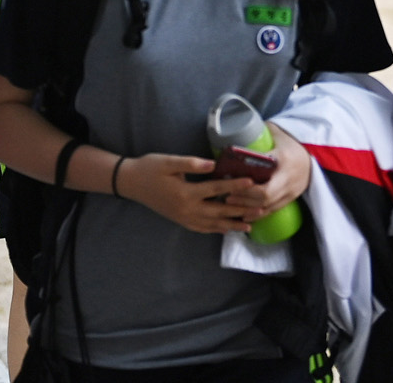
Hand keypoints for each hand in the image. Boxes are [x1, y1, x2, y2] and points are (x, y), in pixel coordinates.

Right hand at [115, 154, 258, 234]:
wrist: (131, 183)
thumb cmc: (149, 168)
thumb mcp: (168, 162)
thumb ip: (191, 164)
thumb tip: (212, 164)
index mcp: (186, 193)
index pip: (216, 190)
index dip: (235, 186)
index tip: (252, 182)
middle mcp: (187, 209)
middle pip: (220, 211)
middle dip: (241, 210)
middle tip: (261, 210)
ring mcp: (184, 218)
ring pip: (213, 224)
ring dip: (233, 224)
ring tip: (250, 225)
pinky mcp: (181, 220)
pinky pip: (203, 228)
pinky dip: (217, 230)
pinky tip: (228, 229)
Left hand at [224, 126, 312, 219]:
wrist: (316, 156)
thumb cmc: (292, 143)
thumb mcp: (277, 134)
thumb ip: (260, 133)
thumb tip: (237, 131)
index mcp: (284, 159)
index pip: (264, 173)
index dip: (248, 180)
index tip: (231, 179)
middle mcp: (289, 178)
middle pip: (265, 194)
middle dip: (244, 197)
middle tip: (227, 195)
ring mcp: (292, 191)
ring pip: (268, 206)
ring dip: (248, 207)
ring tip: (231, 204)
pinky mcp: (292, 199)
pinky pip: (273, 210)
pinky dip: (258, 214)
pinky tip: (244, 214)